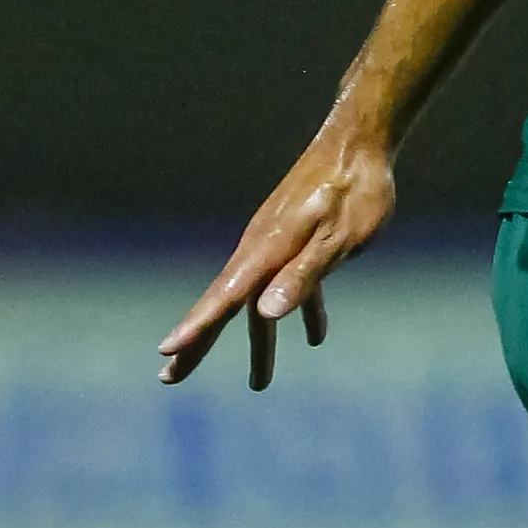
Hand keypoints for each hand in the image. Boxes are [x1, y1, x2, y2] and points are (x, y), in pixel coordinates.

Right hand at [159, 109, 398, 388]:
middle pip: (224, 306)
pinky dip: (301, 311)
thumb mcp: (336, 239)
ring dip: (258, 343)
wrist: (360, 142)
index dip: (196, 328)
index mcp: (267, 251)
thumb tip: (265, 314)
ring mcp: (278, 245)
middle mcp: (262, 250)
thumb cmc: (354, 191)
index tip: (167, 352)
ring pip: (260, 301)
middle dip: (199, 344)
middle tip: (168, 378)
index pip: (223, 299)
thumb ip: (302, 277)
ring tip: (258, 384)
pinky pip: (292, 284)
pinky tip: (316, 337)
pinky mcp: (298, 240)